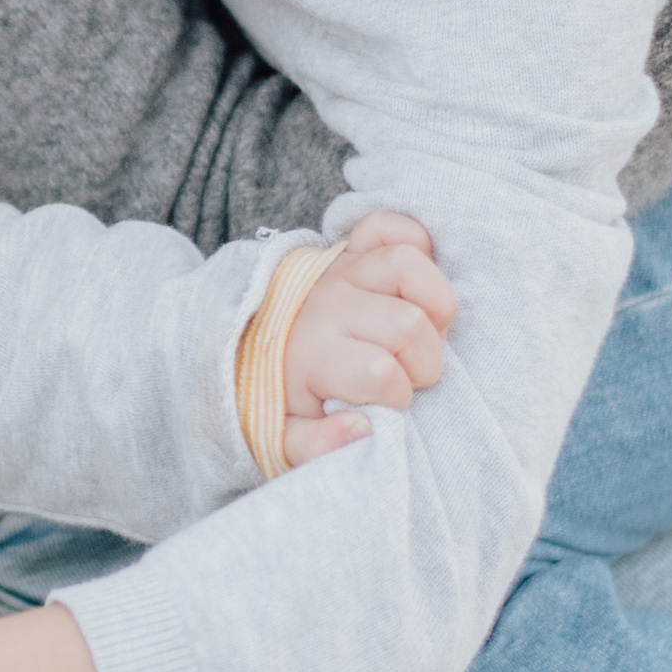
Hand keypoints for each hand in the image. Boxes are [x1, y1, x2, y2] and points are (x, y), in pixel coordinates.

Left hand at [281, 209, 454, 470]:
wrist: (238, 340)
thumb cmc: (275, 393)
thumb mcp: (282, 436)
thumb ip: (318, 446)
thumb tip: (364, 429)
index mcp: (313, 355)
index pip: (382, 375)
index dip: (398, 398)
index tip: (386, 406)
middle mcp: (329, 305)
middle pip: (407, 324)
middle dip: (423, 361)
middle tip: (406, 374)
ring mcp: (341, 269)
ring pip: (408, 265)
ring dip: (433, 305)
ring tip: (422, 332)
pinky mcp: (351, 248)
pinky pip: (390, 225)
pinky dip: (414, 239)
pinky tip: (415, 283)